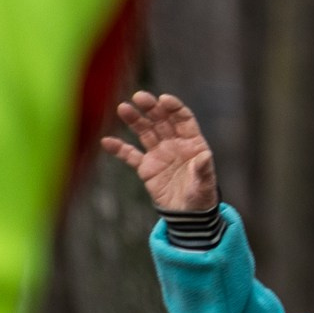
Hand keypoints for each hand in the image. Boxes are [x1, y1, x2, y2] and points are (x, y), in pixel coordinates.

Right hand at [101, 91, 218, 212]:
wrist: (188, 215)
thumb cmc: (201, 197)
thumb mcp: (205, 185)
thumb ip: (204, 170)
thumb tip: (206, 156)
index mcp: (192, 143)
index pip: (183, 119)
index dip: (174, 108)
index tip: (163, 99)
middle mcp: (174, 143)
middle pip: (161, 120)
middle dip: (151, 108)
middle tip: (139, 97)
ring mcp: (159, 153)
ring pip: (145, 131)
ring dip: (134, 120)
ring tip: (123, 108)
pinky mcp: (146, 167)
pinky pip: (130, 155)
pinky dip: (119, 148)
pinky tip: (107, 141)